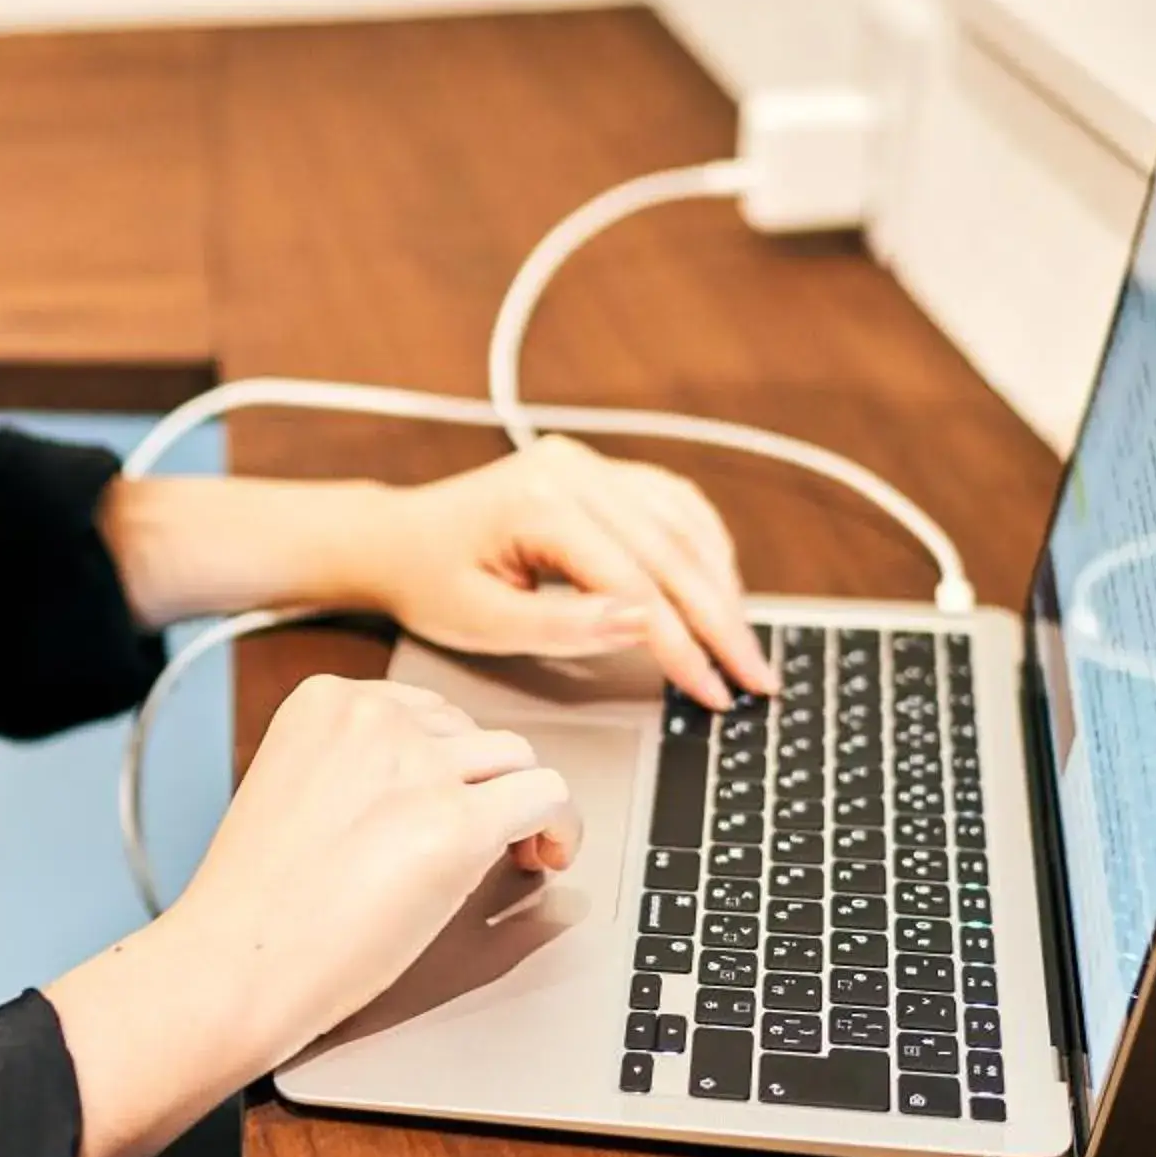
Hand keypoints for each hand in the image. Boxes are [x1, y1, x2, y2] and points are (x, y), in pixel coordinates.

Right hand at [169, 675, 580, 1056]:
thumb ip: (353, 769)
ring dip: (522, 808)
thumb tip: (433, 783)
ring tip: (517, 853)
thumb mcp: (290, 791)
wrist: (235, 964)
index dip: (448, 764)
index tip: (449, 799)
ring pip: (519, 761)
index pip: (424, 711)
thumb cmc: (255, 906)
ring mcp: (421, 767)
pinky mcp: (459, 824)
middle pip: (474, 735)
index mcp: (326, 701)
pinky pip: (549, 798)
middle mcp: (377, 717)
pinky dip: (563, 828)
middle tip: (483, 840)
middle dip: (482, 788)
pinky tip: (547, 858)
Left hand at [362, 437, 777, 709]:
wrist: (397, 540)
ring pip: (683, 522)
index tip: (714, 692)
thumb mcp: (484, 622)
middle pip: (672, 550)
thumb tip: (642, 625)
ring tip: (744, 644)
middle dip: (722, 621)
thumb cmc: (430, 584)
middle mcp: (572, 471)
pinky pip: (671, 503)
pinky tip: (721, 586)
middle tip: (757, 678)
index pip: (636, 583)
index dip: (683, 645)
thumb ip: (564, 625)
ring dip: (722, 584)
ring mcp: (588, 464)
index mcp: (540, 504)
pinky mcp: (598, 472)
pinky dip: (704, 546)